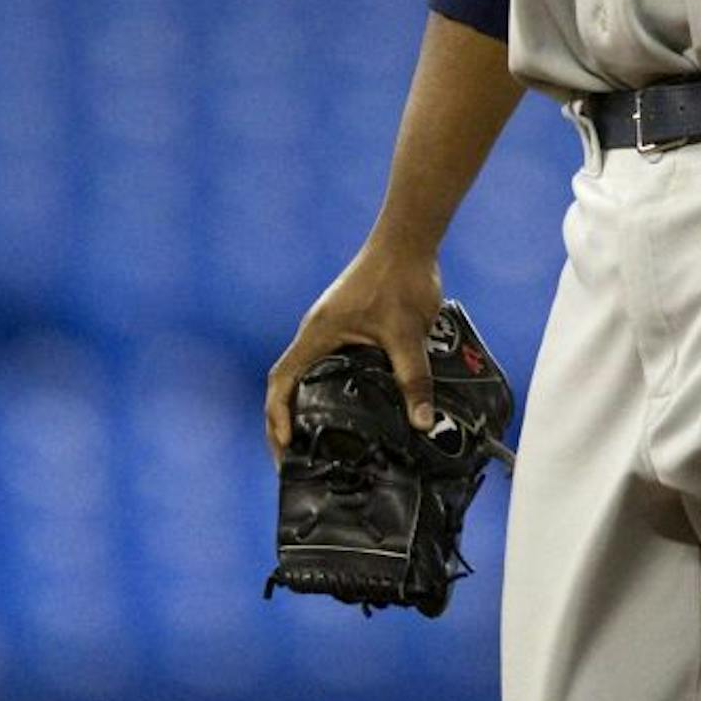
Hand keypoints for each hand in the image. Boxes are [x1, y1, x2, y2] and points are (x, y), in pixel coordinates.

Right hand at [265, 239, 444, 457]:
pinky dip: (326, 390)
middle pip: (287, 384)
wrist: (409, 239)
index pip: (281, 381)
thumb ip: (413, 378)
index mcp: (317, 334)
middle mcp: (317, 333)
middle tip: (296, 461)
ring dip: (304, 407)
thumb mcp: (407, 334)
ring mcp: (330, 329)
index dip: (277, 417)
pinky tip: (346, 410)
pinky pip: (327, 364)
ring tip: (316, 445)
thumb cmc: (400, 278)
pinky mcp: (347, 326)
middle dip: (284, 423)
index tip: (286, 447)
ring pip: (306, 375)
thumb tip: (423, 422)